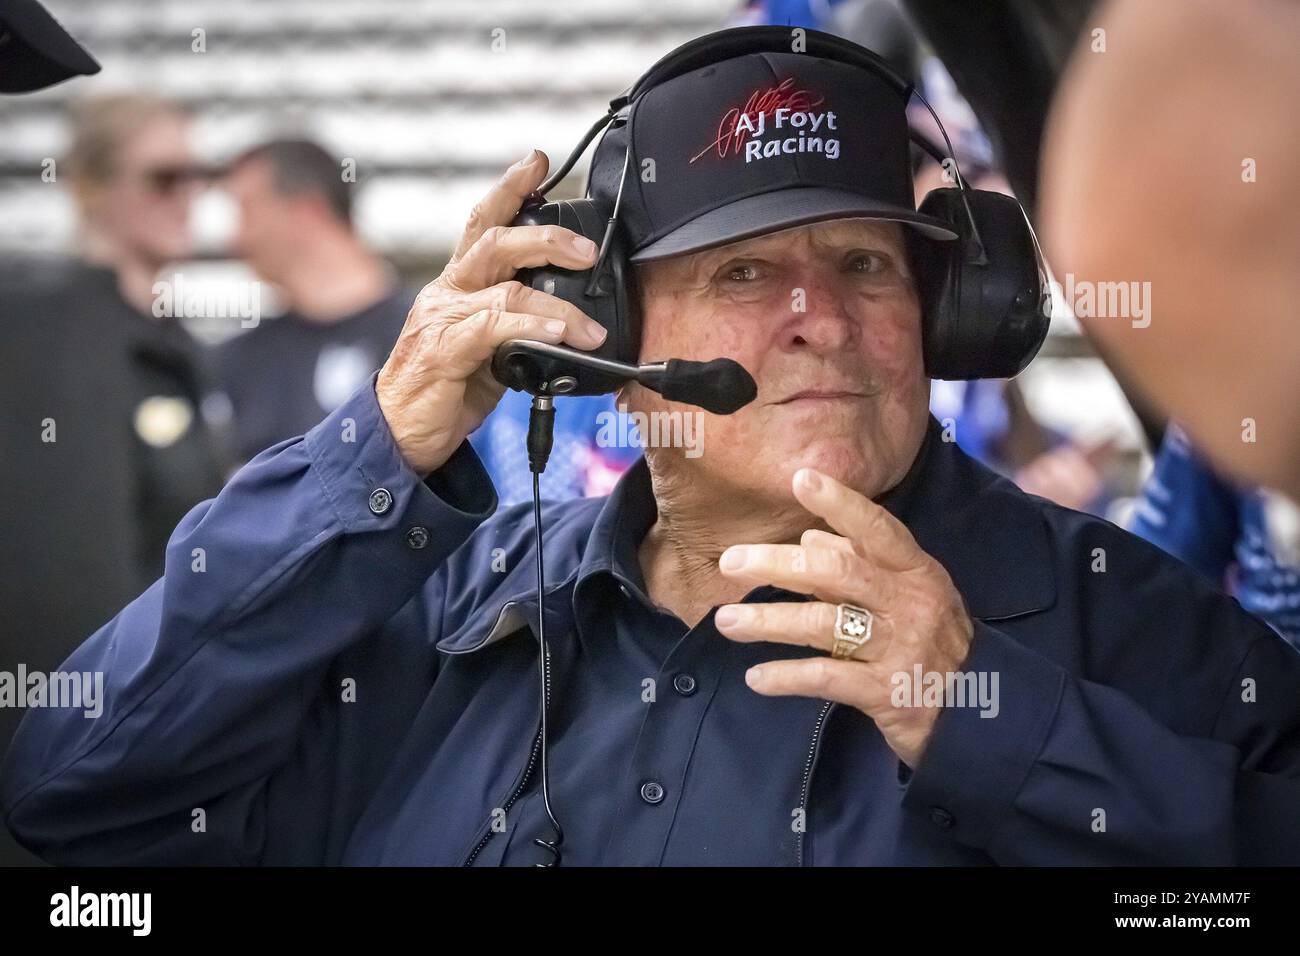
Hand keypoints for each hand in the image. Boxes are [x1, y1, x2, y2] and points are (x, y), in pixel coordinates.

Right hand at [376, 149, 608, 475]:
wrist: (399, 434)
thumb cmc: (443, 391)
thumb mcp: (488, 351)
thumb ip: (518, 327)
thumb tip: (568, 322)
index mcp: (458, 285)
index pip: (483, 222)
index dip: (510, 189)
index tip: (539, 161)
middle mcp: (448, 292)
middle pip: (496, 240)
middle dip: (547, 236)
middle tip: (588, 249)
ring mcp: (443, 318)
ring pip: (504, 287)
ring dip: (557, 304)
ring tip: (591, 327)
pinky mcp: (444, 351)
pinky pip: (495, 328)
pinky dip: (534, 328)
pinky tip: (562, 336)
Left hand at [713, 467, 974, 767]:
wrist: (979, 716)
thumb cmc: (932, 644)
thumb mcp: (907, 597)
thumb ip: (859, 564)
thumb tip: (810, 535)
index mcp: (916, 572)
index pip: (878, 529)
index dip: (842, 503)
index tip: (801, 479)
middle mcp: (910, 604)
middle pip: (839, 573)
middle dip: (780, 564)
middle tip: (731, 562)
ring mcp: (900, 648)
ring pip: (825, 625)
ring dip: (769, 621)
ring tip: (727, 622)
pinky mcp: (887, 693)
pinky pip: (828, 678)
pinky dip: (788, 677)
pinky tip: (756, 678)